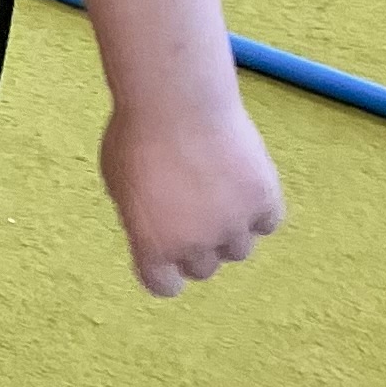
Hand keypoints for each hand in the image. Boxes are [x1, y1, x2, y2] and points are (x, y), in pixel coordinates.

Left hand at [98, 98, 284, 295]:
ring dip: (229, 228)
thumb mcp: (119, 181)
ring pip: (239, 249)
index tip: (166, 248)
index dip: (165, 268)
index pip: (164, 287)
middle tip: (191, 208)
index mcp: (152, 248)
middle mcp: (194, 248)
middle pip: (203, 268)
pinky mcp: (264, 203)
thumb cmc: (136, 132)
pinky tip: (242, 183)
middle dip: (196, 244)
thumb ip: (140, 215)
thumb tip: (158, 228)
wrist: (176, 100)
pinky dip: (258, 208)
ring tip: (216, 189)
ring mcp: (233, 227)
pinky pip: (267, 222)